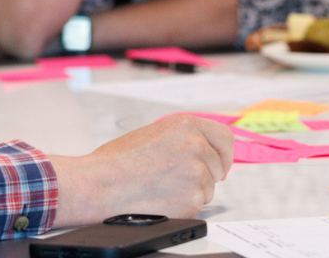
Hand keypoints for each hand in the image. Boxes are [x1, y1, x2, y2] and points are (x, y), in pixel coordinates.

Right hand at [50, 114, 232, 227]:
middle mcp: (196, 146)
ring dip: (192, 190)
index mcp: (185, 124)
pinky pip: (198, 204)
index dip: (223, 152)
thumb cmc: (119, 159)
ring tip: (163, 186)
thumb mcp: (155, 133)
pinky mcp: (193, 199)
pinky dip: (184, 204)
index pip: (225, 137)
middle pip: (218, 165)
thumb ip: (182, 137)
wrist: (102, 183)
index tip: (219, 161)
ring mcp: (197, 174)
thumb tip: (203, 148)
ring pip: (208, 187)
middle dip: (205, 173)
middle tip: (180, 177)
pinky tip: (162, 197)